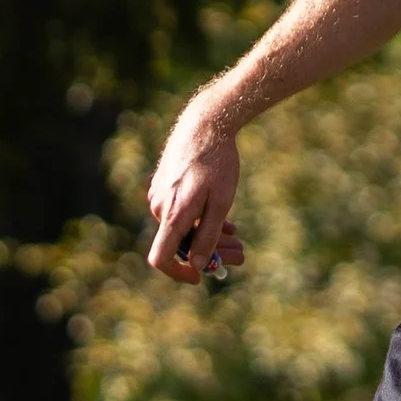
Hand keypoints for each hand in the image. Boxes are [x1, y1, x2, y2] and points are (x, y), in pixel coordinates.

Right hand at [145, 95, 248, 283]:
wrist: (206, 123)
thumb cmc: (217, 162)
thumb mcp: (220, 202)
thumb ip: (208, 235)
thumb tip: (198, 264)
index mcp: (172, 214)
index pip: (161, 258)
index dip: (178, 272)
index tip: (199, 277)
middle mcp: (159, 207)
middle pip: (180, 242)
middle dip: (211, 252)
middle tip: (241, 255)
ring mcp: (159, 195)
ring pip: (183, 227)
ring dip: (209, 235)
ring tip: (238, 235)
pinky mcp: (163, 186)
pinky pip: (181, 212)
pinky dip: (201, 219)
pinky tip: (225, 220)